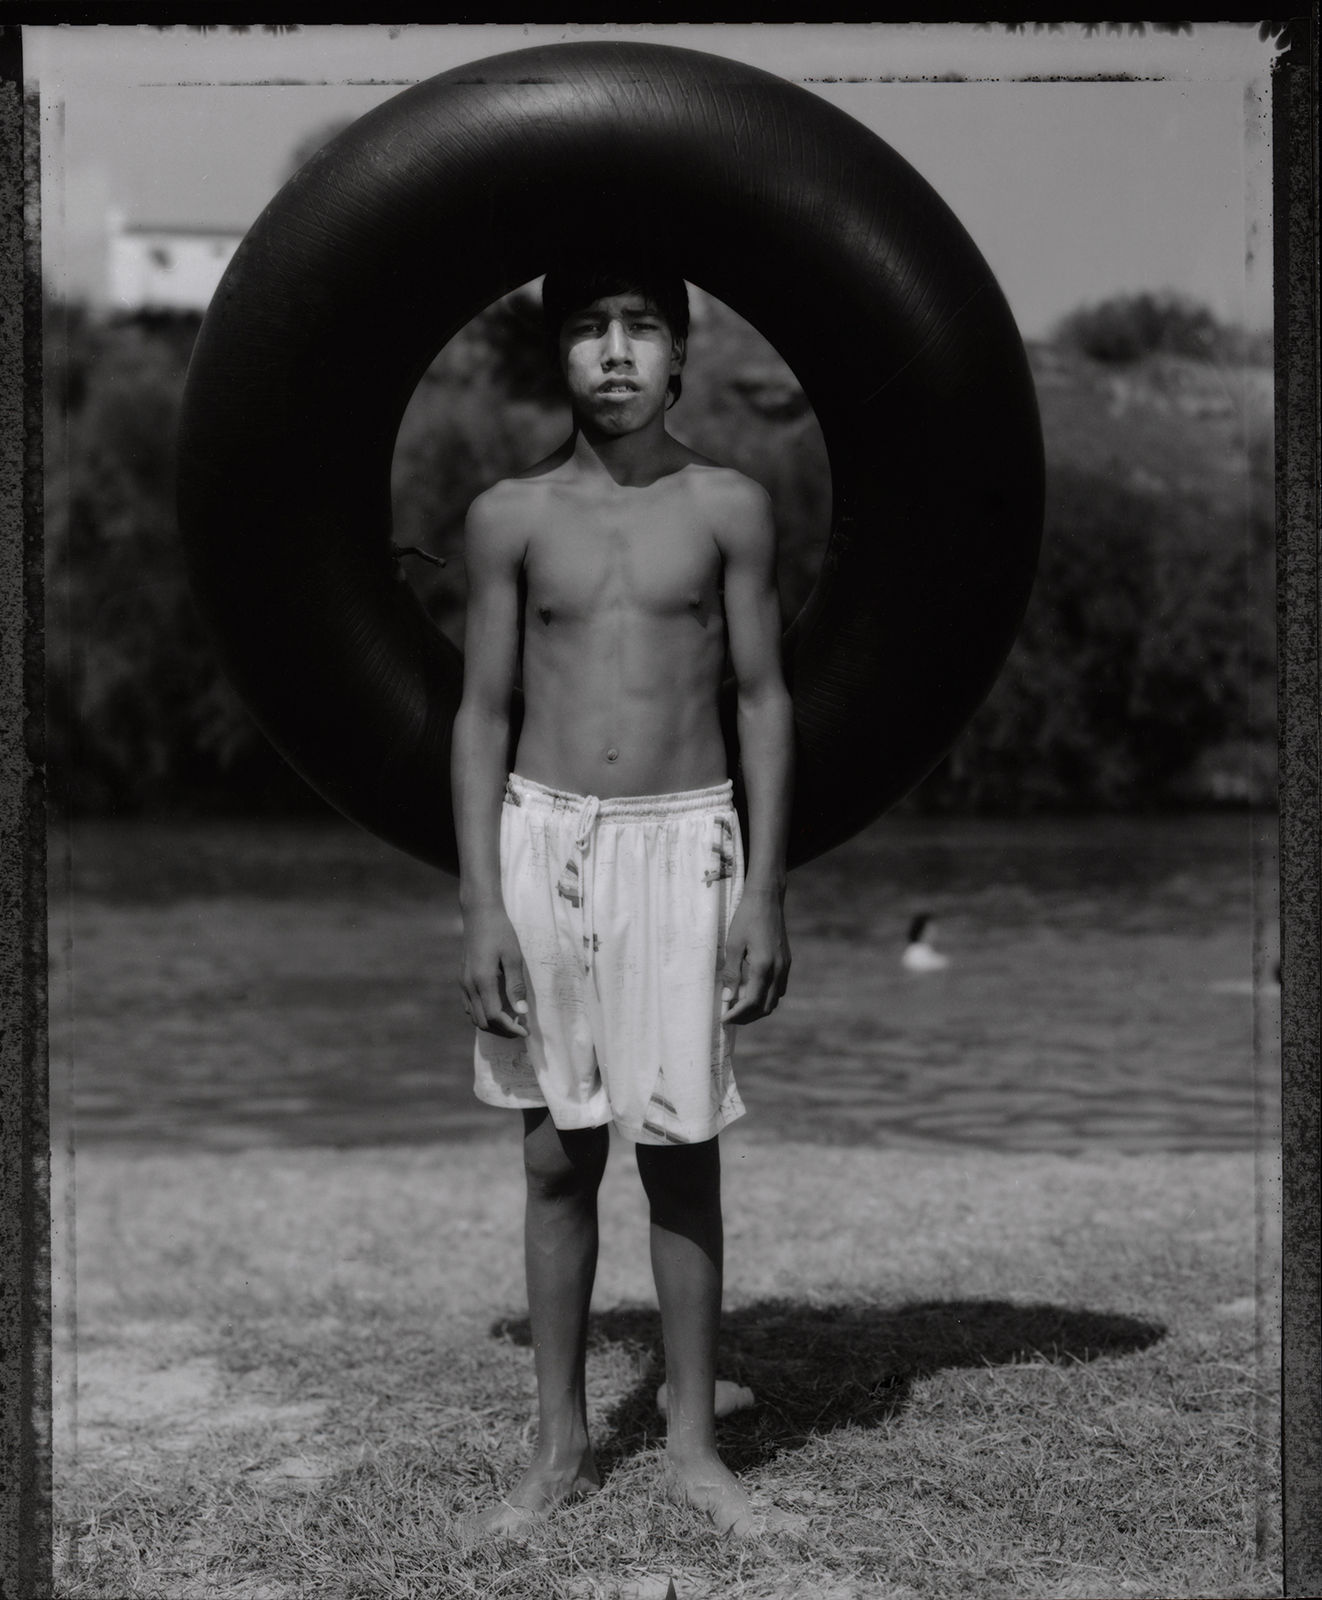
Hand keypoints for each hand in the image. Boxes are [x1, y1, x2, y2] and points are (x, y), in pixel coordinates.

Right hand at [459, 903, 528, 1036]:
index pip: (494, 1016)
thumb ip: (516, 986)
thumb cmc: (500, 932)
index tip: (526, 1031)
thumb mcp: (513, 957)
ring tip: (512, 1021)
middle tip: (521, 1028)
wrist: (479, 914)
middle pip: (483, 1022)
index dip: (510, 1028)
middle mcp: (469, 985)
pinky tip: (497, 1009)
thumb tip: (521, 1012)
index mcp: (482, 980)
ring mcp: (463, 983)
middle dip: (503, 1030)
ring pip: (474, 1017)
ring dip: (492, 1025)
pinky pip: (469, 1006)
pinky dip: (483, 1015)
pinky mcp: (462, 979)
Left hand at [720, 889, 789, 1024]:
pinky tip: (752, 991)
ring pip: (775, 1000)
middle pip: (766, 1006)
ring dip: (758, 1008)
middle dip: (747, 1016)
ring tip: (738, 1007)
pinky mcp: (787, 962)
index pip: (751, 1002)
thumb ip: (731, 973)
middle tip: (729, 1017)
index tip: (723, 1019)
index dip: (737, 1014)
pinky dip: (766, 997)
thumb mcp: (733, 945)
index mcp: (764, 966)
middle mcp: (779, 969)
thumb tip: (727, 998)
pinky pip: (779, 988)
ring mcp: (785, 966)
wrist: (767, 899)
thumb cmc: (746, 918)